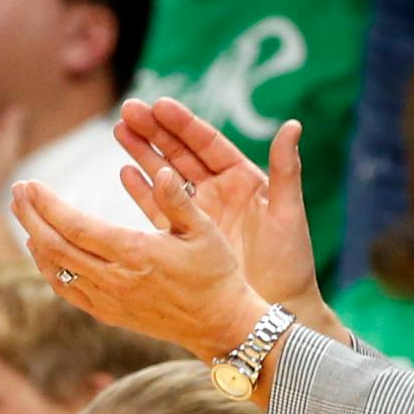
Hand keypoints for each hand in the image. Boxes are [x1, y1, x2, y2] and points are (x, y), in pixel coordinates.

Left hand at [11, 169, 262, 361]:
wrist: (220, 325)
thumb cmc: (216, 273)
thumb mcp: (205, 230)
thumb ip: (178, 200)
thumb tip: (161, 170)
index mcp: (135, 254)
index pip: (75, 227)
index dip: (47, 205)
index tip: (30, 185)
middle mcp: (115, 280)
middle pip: (55, 247)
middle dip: (30, 217)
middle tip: (18, 191)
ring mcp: (109, 300)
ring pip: (56, 270)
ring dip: (35, 240)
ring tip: (25, 215)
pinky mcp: (110, 314)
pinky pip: (67, 290)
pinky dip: (49, 268)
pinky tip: (44, 250)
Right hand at [115, 98, 338, 335]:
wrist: (278, 308)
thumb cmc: (291, 262)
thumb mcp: (288, 213)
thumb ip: (287, 169)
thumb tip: (293, 124)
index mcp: (244, 179)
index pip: (208, 144)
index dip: (183, 125)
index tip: (159, 105)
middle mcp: (219, 191)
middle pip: (181, 153)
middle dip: (155, 131)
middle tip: (128, 109)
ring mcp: (200, 214)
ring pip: (166, 176)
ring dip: (143, 153)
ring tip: (120, 129)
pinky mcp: (185, 238)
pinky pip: (159, 209)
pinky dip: (143, 191)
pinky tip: (125, 172)